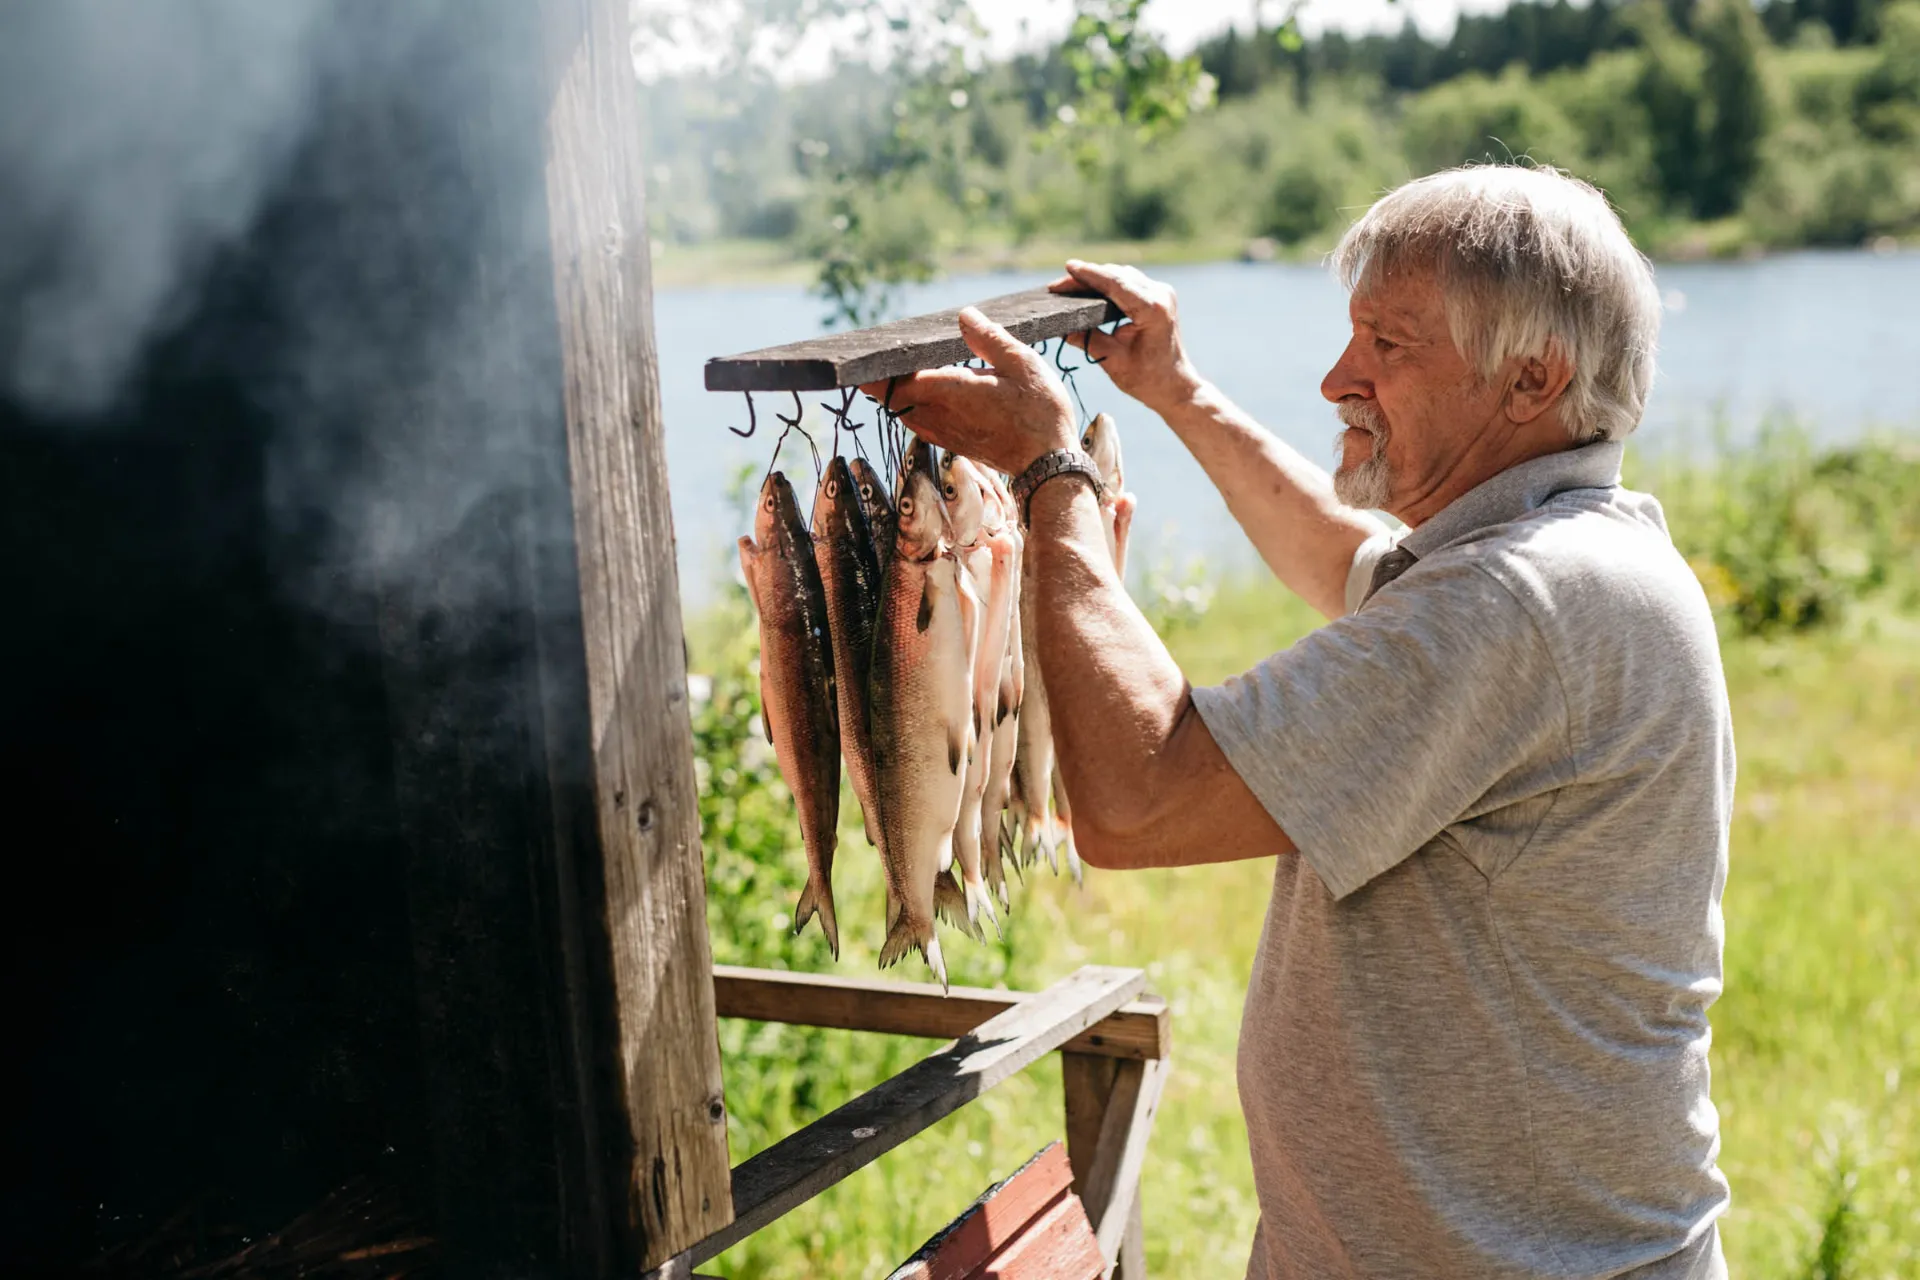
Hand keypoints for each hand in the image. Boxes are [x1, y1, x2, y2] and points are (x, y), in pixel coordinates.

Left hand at [860, 307, 1075, 476]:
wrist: (1049, 465)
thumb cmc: (1040, 413)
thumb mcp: (1023, 364)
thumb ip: (989, 338)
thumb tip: (964, 315)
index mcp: (951, 391)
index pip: (896, 379)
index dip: (875, 367)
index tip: (861, 353)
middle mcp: (938, 415)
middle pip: (890, 396)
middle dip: (878, 377)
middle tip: (872, 354)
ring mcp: (942, 432)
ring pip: (902, 410)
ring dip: (894, 391)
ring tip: (891, 367)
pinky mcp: (951, 442)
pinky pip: (918, 420)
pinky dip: (910, 404)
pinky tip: (921, 390)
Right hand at [1050, 260, 1204, 414]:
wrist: (1174, 385)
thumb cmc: (1147, 379)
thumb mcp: (1112, 361)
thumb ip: (1087, 340)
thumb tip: (1061, 326)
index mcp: (1153, 310)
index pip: (1115, 283)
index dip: (1089, 274)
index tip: (1068, 267)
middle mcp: (1160, 295)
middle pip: (1117, 275)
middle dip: (1087, 277)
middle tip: (1058, 286)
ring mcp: (1162, 293)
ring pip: (1123, 275)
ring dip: (1097, 278)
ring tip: (1070, 286)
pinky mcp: (1159, 295)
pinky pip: (1129, 281)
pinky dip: (1109, 283)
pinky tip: (1090, 289)